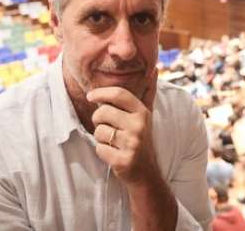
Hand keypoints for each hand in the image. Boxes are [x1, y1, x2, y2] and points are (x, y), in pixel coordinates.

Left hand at [87, 68, 159, 185]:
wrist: (147, 174)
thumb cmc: (142, 139)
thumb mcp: (147, 115)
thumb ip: (148, 92)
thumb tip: (154, 69)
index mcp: (143, 112)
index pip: (119, 94)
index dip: (101, 93)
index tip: (90, 96)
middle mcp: (140, 126)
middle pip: (102, 112)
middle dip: (98, 119)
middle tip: (107, 126)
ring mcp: (132, 144)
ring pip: (99, 131)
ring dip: (101, 137)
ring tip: (113, 142)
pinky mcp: (124, 160)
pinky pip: (99, 149)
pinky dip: (102, 152)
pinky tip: (114, 154)